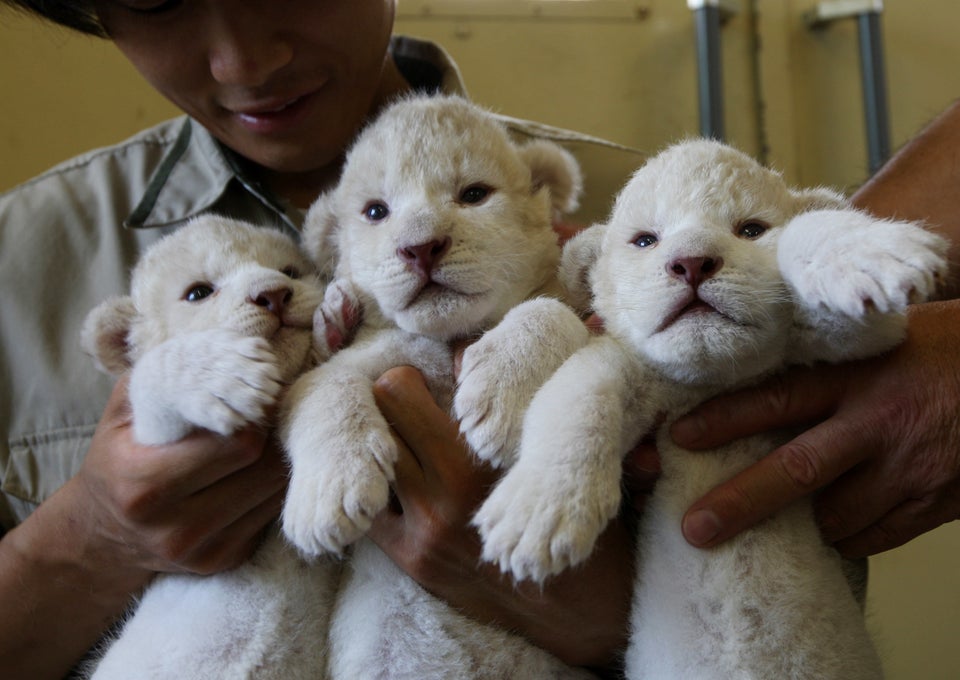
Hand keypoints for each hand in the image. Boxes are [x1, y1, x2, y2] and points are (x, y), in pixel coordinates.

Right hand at [77, 375, 287, 574]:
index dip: (255, 415)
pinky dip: (270, 489)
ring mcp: (203, 551)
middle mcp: (175, 527)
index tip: (255, 397)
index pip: (239, 445)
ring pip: (275, 493)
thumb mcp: (125, 412)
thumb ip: (169, 376)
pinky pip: (272, 515)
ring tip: (265, 439)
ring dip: (277, 462)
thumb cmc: (118, 459)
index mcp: (146, 485)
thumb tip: (228, 345)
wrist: (100, 536)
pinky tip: (254, 472)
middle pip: (264, 469)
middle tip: (269, 414)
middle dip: (272, 436)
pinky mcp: (225, 562)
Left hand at [366, 366, 633, 670]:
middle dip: (382, 411)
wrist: (572, 602)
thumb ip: (504, 402)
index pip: (401, 397)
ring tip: (391, 440)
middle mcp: (442, 496)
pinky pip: (371, 514)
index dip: (401, 380)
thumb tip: (459, 352)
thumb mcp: (545, 450)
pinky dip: (377, 493)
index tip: (410, 378)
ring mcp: (422, 533)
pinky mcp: (413, 561)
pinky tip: (394, 483)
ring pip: (368, 469)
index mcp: (477, 460)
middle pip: (376, 428)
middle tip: (392, 404)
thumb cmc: (566, 510)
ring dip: (377, 451)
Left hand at [671, 300, 959, 557]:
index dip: (724, 419)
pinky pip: (873, 538)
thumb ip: (827, 362)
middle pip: (796, 472)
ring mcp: (910, 470)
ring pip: (834, 517)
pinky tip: (842, 515)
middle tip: (694, 529)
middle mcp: (878, 424)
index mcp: (859, 376)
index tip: (678, 438)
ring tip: (790, 505)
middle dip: (739, 503)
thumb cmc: (948, 349)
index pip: (778, 398)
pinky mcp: (936, 504)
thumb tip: (754, 375)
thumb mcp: (884, 339)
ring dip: (805, 520)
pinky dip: (847, 534)